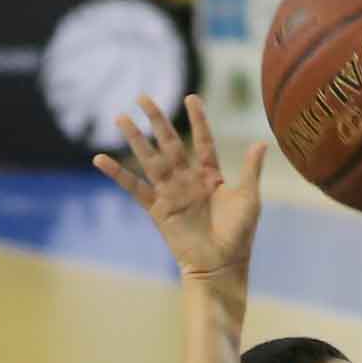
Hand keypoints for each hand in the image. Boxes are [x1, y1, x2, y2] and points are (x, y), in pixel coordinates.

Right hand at [94, 93, 265, 281]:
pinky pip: (134, 187)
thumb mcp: (248, 199)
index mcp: (211, 176)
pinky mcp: (157, 209)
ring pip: (150, 159)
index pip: (203, 141)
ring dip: (135, 139)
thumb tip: (261, 142)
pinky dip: (117, 174)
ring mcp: (171, 193)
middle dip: (157, 120)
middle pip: (170, 144)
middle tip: (142, 96)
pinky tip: (99, 159)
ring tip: (120, 117)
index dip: (198, 120)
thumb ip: (250, 170)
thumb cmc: (238, 236)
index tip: (191, 98)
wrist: (221, 266)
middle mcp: (188, 180)